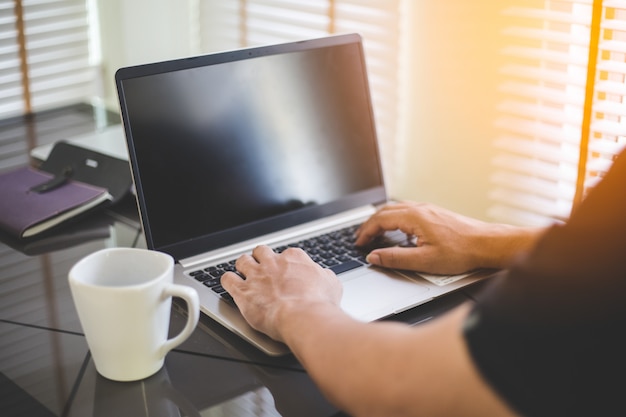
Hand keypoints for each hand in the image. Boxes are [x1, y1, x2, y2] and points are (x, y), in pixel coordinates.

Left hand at [221, 245, 342, 341]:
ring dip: (242, 266)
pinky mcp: (243, 292)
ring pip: (242, 261)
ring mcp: (256, 276)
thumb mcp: (332, 284)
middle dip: (260, 258)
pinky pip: (227, 279)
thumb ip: (323, 276)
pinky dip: (227, 280)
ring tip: (243, 272)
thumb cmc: (319, 304)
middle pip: (261, 251)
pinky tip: (229, 283)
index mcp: (294, 258)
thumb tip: (323, 276)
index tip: (285, 271)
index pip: (286, 254)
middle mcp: (273, 263)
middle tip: (263, 267)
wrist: (303, 317)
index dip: (284, 264)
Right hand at [355, 202, 507, 273]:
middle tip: (361, 237)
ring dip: (381, 220)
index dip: (366, 232)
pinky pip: (406, 211)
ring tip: (374, 233)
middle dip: (369, 224)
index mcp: (414, 217)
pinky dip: (393, 219)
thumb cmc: (461, 252)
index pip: (380, 220)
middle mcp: (419, 209)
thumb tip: (374, 256)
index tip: (358, 242)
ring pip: (396, 209)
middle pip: (385, 211)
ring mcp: (427, 210)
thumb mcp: (424, 261)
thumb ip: (396, 259)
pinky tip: (397, 230)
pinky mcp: (434, 214)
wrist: (486, 244)